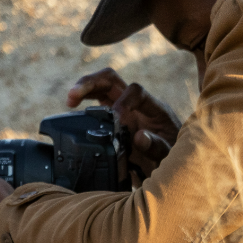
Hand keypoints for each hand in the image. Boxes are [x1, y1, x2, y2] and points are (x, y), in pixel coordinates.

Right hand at [67, 68, 181, 182]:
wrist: (173, 162)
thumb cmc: (173, 157)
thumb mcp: (170, 155)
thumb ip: (157, 146)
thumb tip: (139, 137)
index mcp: (154, 108)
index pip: (136, 92)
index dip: (123, 102)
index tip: (115, 120)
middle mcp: (137, 103)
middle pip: (112, 80)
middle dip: (92, 82)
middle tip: (74, 95)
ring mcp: (123, 108)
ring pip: (101, 87)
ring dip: (84, 88)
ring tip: (69, 100)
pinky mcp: (113, 117)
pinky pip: (96, 102)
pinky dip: (83, 102)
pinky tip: (72, 109)